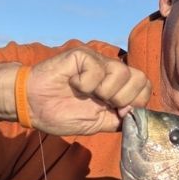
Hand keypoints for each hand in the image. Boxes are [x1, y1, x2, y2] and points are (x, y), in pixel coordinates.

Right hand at [26, 47, 150, 134]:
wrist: (33, 106)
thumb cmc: (61, 113)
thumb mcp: (97, 124)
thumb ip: (118, 119)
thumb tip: (136, 113)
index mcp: (117, 88)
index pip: (145, 87)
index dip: (137, 102)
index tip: (119, 112)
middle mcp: (110, 72)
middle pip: (140, 79)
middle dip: (123, 99)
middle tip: (102, 103)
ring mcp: (97, 62)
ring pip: (122, 73)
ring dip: (105, 91)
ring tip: (86, 94)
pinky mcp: (82, 56)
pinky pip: (97, 69)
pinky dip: (85, 83)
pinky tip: (73, 84)